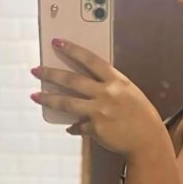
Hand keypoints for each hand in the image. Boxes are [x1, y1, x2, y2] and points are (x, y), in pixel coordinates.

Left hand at [30, 39, 163, 157]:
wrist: (148, 140)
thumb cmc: (140, 116)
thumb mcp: (128, 93)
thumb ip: (108, 87)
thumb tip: (86, 87)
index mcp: (116, 81)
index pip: (90, 60)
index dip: (72, 50)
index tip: (57, 43)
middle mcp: (106, 93)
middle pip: (72, 80)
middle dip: (50, 74)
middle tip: (36, 70)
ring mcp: (99, 111)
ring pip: (67, 102)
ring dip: (48, 98)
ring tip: (35, 96)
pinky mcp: (95, 128)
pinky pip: (78, 126)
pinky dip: (74, 127)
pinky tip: (70, 127)